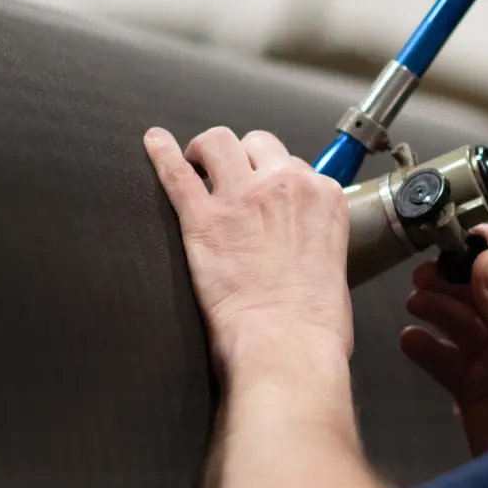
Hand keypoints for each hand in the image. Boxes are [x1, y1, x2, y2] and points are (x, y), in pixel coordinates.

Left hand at [143, 125, 352, 372]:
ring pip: (218, 142)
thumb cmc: (315, 323)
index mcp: (324, 197)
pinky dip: (161, 154)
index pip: (296, 165)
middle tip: (232, 178)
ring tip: (197, 165)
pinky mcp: (202, 218)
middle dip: (245, 158)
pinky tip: (154, 143)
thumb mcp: (334, 265)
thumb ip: (316, 239)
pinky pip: (175, 173)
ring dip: (207, 152)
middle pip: (259, 144)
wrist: (288, 345)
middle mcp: (286, 185)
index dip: (275, 178)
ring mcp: (242, 197)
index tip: (265, 194)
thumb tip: (301, 248)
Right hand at [400, 225, 487, 456]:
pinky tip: (412, 340)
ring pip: (457, 314)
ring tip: (418, 304)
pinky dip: (424, 345)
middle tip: (425, 274)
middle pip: (481, 281)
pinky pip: (441, 353)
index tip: (455, 240)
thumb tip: (487, 262)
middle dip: (452, 277)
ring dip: (435, 306)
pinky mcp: (471, 379)